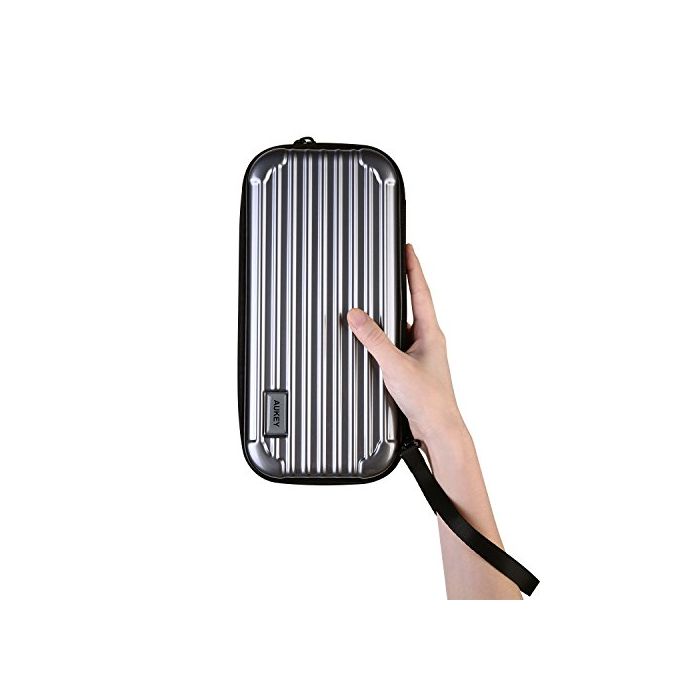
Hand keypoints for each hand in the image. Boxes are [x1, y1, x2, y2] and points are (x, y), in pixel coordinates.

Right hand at [347, 244, 466, 449]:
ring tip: (373, 305)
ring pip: (403, 328)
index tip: (408, 248)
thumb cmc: (428, 399)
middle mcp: (429, 340)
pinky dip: (386, 340)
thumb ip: (374, 339)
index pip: (421, 291)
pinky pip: (397, 346)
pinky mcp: (414, 370)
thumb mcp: (395, 364)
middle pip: (413, 305)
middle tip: (389, 267)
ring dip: (390, 317)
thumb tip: (356, 315)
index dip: (413, 268)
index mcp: (431, 332)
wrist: (439, 429)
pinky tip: (374, 346)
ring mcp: (422, 355)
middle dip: (401, 287)